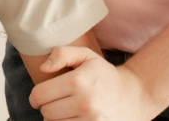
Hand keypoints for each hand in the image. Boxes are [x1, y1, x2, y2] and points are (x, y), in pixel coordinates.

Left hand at [30, 46, 159, 120]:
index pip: (40, 95)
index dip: (35, 96)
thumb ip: (62, 54)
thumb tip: (44, 68)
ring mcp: (92, 120)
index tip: (39, 96)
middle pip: (46, 112)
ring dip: (55, 118)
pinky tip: (71, 117)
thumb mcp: (85, 55)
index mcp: (78, 82)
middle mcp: (85, 103)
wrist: (133, 95)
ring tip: (64, 109)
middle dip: (46, 106)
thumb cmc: (103, 74)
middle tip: (55, 101)